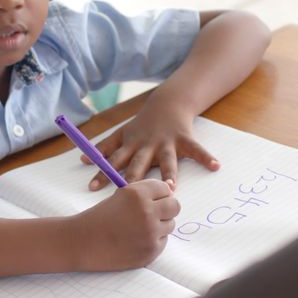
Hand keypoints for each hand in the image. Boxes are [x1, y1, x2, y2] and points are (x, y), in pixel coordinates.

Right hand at [69, 179, 179, 270]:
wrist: (82, 242)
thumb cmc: (100, 217)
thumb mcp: (121, 196)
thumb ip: (145, 193)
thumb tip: (172, 192)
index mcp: (138, 194)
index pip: (165, 188)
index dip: (158, 194)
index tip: (150, 200)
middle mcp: (147, 212)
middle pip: (175, 206)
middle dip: (165, 208)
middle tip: (152, 213)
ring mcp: (150, 233)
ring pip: (170, 225)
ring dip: (159, 225)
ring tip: (137, 228)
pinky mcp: (151, 251)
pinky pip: (162, 241)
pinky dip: (152, 241)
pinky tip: (134, 241)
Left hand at [83, 107, 219, 190]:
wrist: (167, 104)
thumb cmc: (142, 125)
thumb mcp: (122, 134)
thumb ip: (105, 148)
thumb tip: (82, 159)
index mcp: (131, 146)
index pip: (114, 161)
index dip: (103, 173)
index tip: (92, 188)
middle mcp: (147, 145)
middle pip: (138, 164)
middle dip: (134, 178)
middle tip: (130, 193)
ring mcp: (166, 143)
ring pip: (167, 160)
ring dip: (169, 173)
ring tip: (171, 187)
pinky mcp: (184, 140)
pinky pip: (197, 150)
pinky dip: (206, 157)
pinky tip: (215, 166)